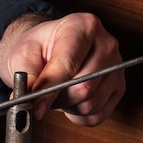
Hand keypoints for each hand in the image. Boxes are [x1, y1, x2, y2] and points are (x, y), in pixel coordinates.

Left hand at [0, 12, 124, 125]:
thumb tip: (32, 102)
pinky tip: (71, 101)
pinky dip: (79, 115)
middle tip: (44, 93)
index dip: (49, 90)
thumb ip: (28, 77)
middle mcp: (106, 44)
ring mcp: (116, 67)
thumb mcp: (24, 55)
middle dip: (58, 98)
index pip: (68, 65)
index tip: (35, 107)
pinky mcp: (119, 88)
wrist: (50, 49)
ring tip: (59, 92)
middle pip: (83, 88)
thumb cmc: (39, 49)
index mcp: (83, 27)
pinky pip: (97, 115)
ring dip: (68, 106)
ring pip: (90, 105)